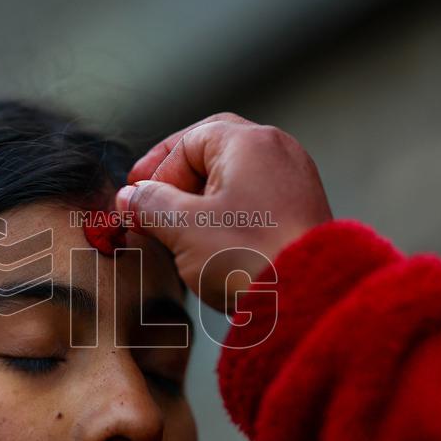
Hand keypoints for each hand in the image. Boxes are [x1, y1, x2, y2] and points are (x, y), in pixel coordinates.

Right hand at [116, 112, 331, 312]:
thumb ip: (150, 204)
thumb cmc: (250, 257)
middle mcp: (277, 151)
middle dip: (178, 179)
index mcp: (249, 142)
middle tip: (153, 202)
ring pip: (234, 178)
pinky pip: (256, 200)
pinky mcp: (301, 212)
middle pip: (213, 152)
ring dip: (201, 199)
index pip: (187, 141)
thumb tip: (131, 197)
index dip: (155, 170)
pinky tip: (212, 243)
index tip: (136, 199)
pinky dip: (227, 214)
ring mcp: (294, 181)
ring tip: (179, 229)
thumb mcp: (183, 228)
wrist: (309, 298)